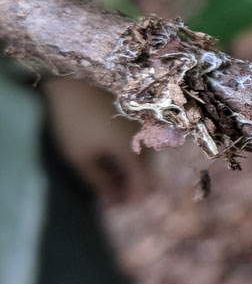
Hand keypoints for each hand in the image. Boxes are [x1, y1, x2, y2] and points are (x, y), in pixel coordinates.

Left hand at [41, 77, 149, 201]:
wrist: (74, 78)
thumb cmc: (72, 119)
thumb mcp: (78, 156)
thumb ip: (97, 181)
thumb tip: (110, 199)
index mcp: (132, 152)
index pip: (144, 186)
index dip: (131, 199)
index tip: (115, 205)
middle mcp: (145, 140)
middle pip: (147, 173)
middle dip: (130, 187)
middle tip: (109, 193)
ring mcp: (144, 127)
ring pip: (144, 158)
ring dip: (130, 171)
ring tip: (108, 174)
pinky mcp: (139, 117)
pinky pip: (140, 144)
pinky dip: (129, 155)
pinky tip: (110, 155)